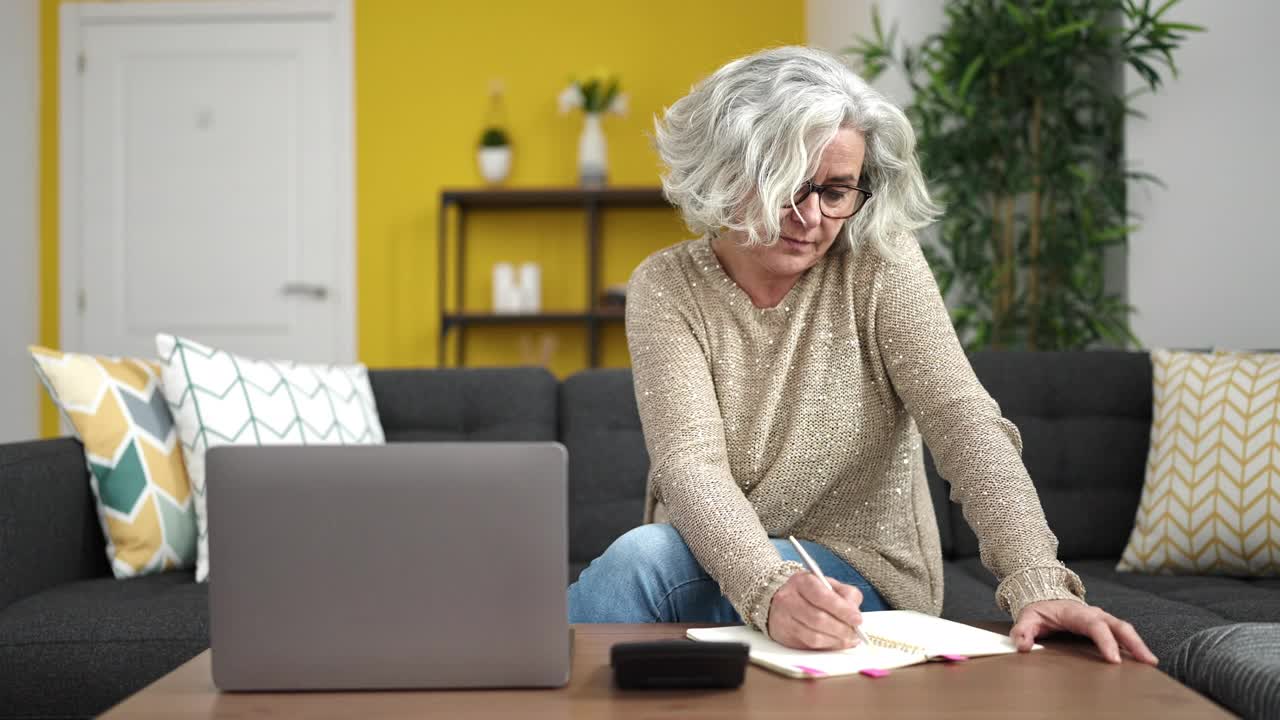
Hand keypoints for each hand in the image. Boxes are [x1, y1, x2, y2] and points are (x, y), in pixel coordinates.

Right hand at [767, 573, 864, 649]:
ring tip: (848, 639)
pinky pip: (808, 645)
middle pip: (818, 618)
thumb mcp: (829, 585)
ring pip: (814, 636)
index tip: (857, 619)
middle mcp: (788, 599)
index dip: (842, 610)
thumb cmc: (810, 593)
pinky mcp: (784, 635)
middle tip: (855, 634)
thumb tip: (855, 614)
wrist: (781, 601)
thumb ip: (846, 595)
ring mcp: (783, 619)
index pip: (823, 596)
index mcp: (802, 581)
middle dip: (841, 629)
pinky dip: (827, 646)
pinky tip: (836, 642)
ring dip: (835, 640)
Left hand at [1011, 600, 1158, 664]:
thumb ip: (1022, 631)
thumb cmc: (1039, 610)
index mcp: (1077, 612)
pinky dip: (1133, 646)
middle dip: (1134, 643)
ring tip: (1151, 663)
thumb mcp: (1026, 618)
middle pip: (1119, 626)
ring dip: (1138, 645)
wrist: (1045, 597)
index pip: (1095, 625)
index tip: (1114, 659)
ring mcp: (1102, 619)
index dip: (1105, 641)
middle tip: (1147, 661)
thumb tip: (1022, 646)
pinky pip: (1122, 635)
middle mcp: (1094, 614)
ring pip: (1125, 630)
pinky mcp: (1105, 627)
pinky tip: (1141, 661)